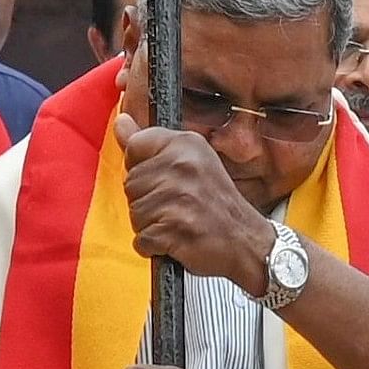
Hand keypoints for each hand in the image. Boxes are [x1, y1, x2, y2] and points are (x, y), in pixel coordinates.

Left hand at [115, 115, 275, 294]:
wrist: (247, 242)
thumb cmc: (216, 205)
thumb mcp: (190, 162)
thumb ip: (150, 144)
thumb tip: (121, 122)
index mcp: (186, 144)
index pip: (135, 146)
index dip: (142, 168)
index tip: (163, 179)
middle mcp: (183, 166)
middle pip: (130, 184)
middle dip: (146, 201)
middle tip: (177, 207)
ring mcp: (179, 198)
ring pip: (134, 213)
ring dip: (150, 226)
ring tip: (178, 223)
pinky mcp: (175, 229)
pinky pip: (141, 240)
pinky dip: (153, 247)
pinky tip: (175, 240)